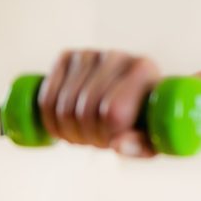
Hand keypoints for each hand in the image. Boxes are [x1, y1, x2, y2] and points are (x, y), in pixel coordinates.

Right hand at [37, 50, 160, 156]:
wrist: (133, 93)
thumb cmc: (146, 120)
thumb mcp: (153, 139)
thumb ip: (142, 146)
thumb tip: (117, 144)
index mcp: (145, 70)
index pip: (113, 111)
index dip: (107, 135)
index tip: (114, 142)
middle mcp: (117, 56)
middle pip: (86, 110)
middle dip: (88, 136)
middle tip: (98, 142)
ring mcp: (90, 54)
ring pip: (64, 107)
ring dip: (69, 132)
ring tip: (85, 136)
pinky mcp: (67, 57)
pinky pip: (46, 98)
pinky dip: (50, 121)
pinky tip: (63, 128)